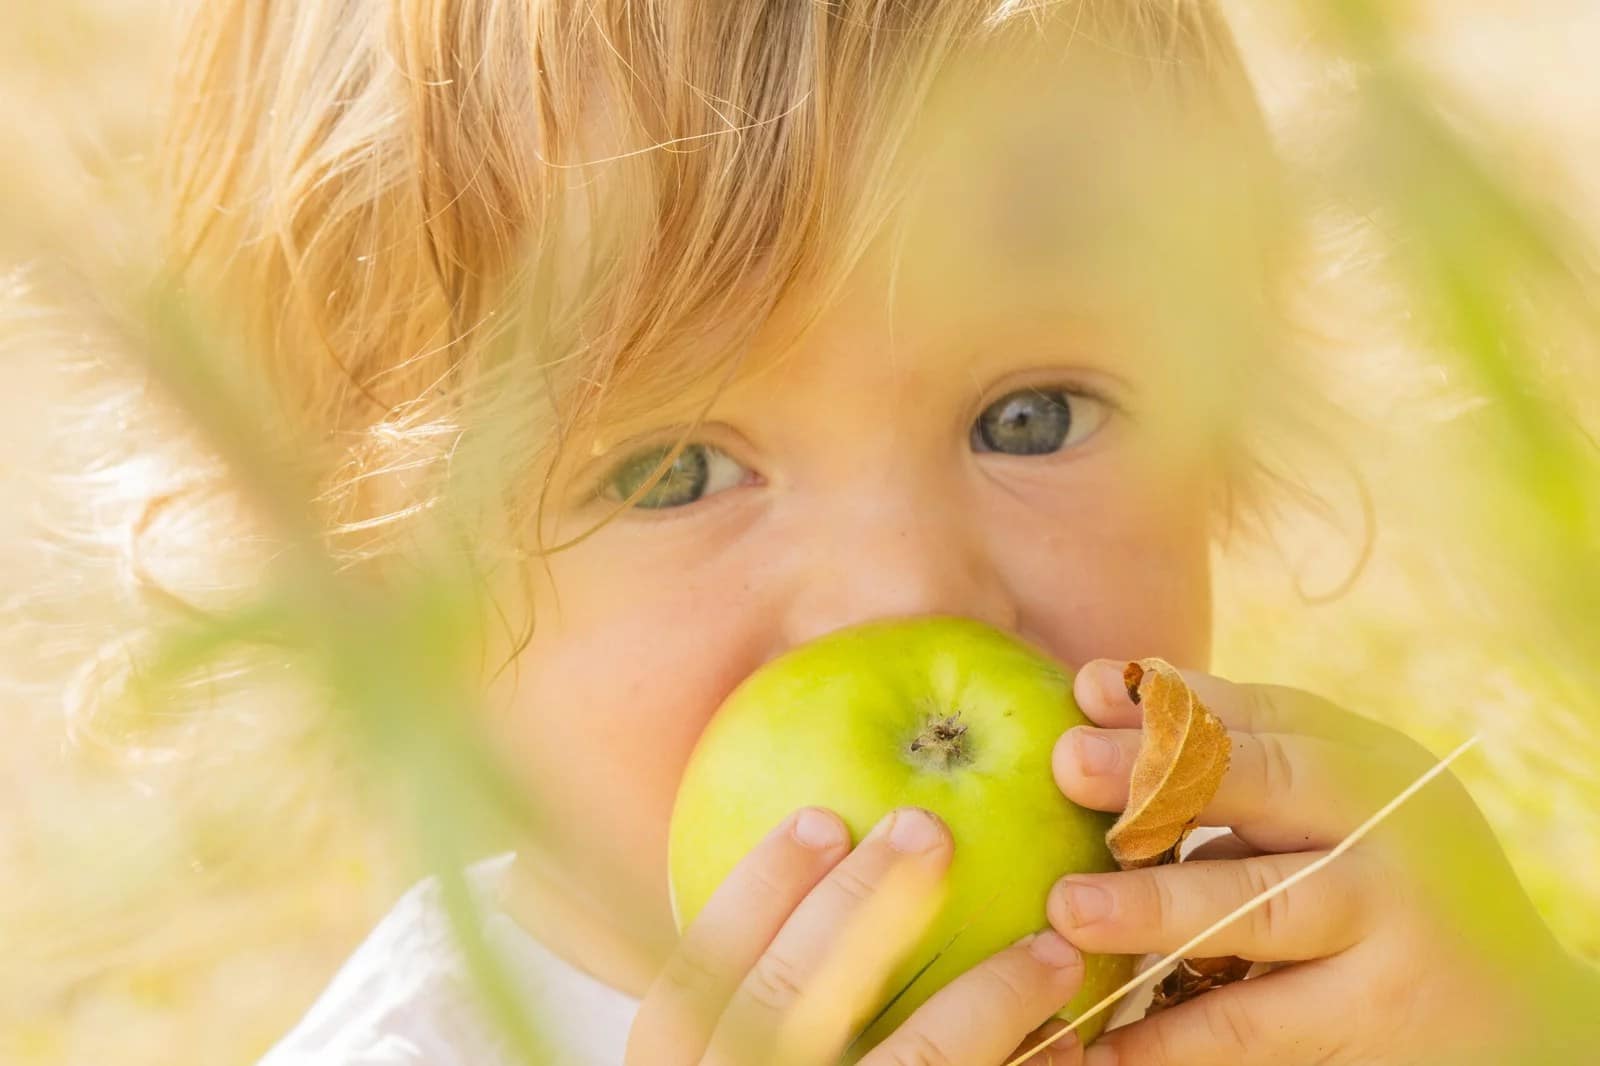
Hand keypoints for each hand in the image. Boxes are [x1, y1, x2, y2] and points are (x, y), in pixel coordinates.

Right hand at [627, 805, 1085, 1064]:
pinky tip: (1088, 1055)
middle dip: (863, 908)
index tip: (825, 816)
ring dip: (986, 1000)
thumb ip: (759, 1017)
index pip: (692, 981)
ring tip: (1057, 949)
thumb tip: (831, 885)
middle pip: (786, 1005)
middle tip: (932, 830)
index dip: (754, 893)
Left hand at [1046, 660, 1591, 1065]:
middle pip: (1271, 787)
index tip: (1084, 693)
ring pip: (1259, 906)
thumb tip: (1095, 684)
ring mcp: (1389, 922)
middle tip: (1067, 767)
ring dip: (1156, 906)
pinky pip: (1259, 1024)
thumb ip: (1226, 746)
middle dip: (1162, 774)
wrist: (1521, 1018)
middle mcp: (1387, 828)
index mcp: (1367, 764)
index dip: (1172, 704)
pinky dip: (1177, 1033)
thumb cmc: (1381, 881)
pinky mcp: (1375, 1016)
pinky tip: (1110, 1039)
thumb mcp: (1330, 803)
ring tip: (1068, 910)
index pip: (1265, 717)